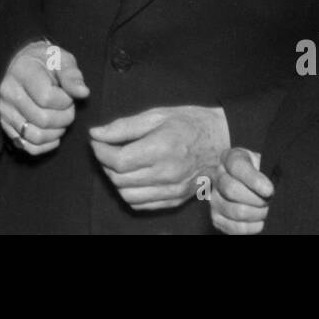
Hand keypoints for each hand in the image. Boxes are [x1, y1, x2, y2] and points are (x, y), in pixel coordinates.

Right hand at [0, 41, 89, 154]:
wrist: (24, 64)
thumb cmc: (46, 61)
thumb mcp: (62, 59)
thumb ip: (72, 76)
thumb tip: (83, 93)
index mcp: (22, 72)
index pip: (46, 98)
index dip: (65, 101)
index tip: (68, 95)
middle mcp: (9, 93)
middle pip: (42, 120)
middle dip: (64, 118)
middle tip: (68, 108)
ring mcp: (5, 111)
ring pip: (35, 136)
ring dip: (56, 133)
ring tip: (61, 119)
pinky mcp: (6, 125)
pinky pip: (27, 146)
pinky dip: (45, 145)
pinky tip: (54, 133)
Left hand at [88, 105, 229, 210]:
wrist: (222, 140)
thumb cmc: (190, 123)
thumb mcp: (157, 115)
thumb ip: (124, 126)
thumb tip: (96, 134)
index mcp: (161, 148)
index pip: (118, 160)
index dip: (100, 151)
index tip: (97, 141)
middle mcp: (167, 173)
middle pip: (119, 179)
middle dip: (105, 163)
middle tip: (107, 148)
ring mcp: (172, 190)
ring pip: (127, 195)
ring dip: (116, 180)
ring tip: (120, 163)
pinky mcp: (176, 200)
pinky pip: (142, 204)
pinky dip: (130, 192)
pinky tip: (134, 176)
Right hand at [211, 147, 272, 234]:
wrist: (249, 184)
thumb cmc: (260, 172)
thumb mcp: (265, 162)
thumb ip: (268, 170)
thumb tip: (270, 188)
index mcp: (229, 158)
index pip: (237, 166)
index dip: (253, 179)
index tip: (269, 190)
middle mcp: (216, 176)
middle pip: (230, 189)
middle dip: (255, 199)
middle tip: (269, 201)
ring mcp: (214, 197)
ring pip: (232, 210)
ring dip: (255, 214)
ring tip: (265, 211)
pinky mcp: (216, 217)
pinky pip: (231, 226)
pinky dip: (249, 227)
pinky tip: (259, 222)